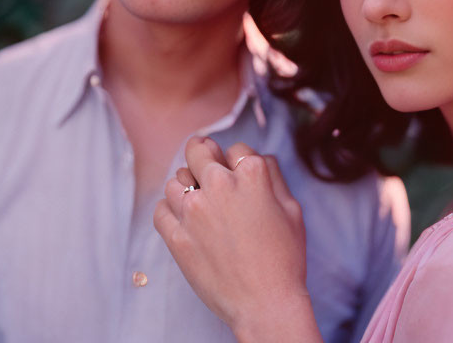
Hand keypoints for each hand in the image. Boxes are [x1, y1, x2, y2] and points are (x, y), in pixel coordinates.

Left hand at [154, 138, 317, 341]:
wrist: (265, 304)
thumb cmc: (284, 260)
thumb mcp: (291, 210)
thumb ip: (274, 176)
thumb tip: (261, 158)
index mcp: (251, 176)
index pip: (236, 148)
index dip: (237, 158)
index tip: (236, 169)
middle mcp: (218, 186)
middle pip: (198, 151)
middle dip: (203, 152)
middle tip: (205, 159)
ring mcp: (193, 210)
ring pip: (176, 179)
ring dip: (186, 183)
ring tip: (197, 198)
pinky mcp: (176, 235)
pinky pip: (161, 209)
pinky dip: (170, 209)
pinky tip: (183, 218)